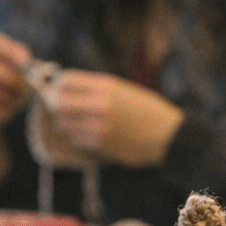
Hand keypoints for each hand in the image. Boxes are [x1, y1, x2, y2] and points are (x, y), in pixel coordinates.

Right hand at [0, 30, 31, 124]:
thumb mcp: (7, 61)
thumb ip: (19, 58)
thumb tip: (29, 65)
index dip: (12, 52)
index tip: (27, 63)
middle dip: (9, 77)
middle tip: (25, 86)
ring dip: (7, 96)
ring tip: (19, 98)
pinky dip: (2, 111)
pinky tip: (10, 109)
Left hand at [48, 69, 184, 167]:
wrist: (168, 136)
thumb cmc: (148, 110)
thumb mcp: (124, 90)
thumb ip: (96, 88)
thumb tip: (64, 86)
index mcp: (107, 86)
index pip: (66, 80)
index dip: (60, 84)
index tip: (61, 88)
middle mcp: (100, 104)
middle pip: (58, 102)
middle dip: (58, 104)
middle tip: (64, 107)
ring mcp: (98, 126)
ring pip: (63, 123)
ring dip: (67, 122)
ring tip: (80, 122)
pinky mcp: (99, 144)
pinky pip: (75, 139)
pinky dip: (78, 137)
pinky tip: (92, 134)